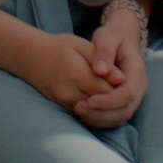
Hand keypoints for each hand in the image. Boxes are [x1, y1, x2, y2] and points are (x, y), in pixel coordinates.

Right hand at [10, 28, 129, 114]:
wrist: (31, 57)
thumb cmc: (59, 47)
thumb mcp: (81, 45)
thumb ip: (102, 60)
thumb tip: (122, 79)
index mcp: (75, 73)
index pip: (107, 90)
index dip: (121, 89)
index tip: (130, 81)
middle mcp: (69, 93)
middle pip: (103, 105)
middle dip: (118, 102)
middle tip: (128, 92)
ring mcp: (65, 103)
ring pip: (96, 115)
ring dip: (110, 110)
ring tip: (119, 98)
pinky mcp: (64, 108)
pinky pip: (87, 117)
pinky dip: (99, 114)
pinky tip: (107, 105)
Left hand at [69, 3, 146, 126]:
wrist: (120, 39)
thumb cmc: (112, 37)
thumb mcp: (107, 37)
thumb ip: (104, 51)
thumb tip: (100, 71)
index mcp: (137, 70)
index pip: (128, 93)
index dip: (109, 101)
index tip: (89, 100)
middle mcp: (140, 86)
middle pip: (126, 110)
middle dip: (102, 114)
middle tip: (79, 108)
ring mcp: (135, 96)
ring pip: (121, 117)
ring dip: (100, 119)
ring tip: (79, 112)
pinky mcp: (126, 102)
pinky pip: (116, 118)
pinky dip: (101, 120)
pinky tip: (84, 115)